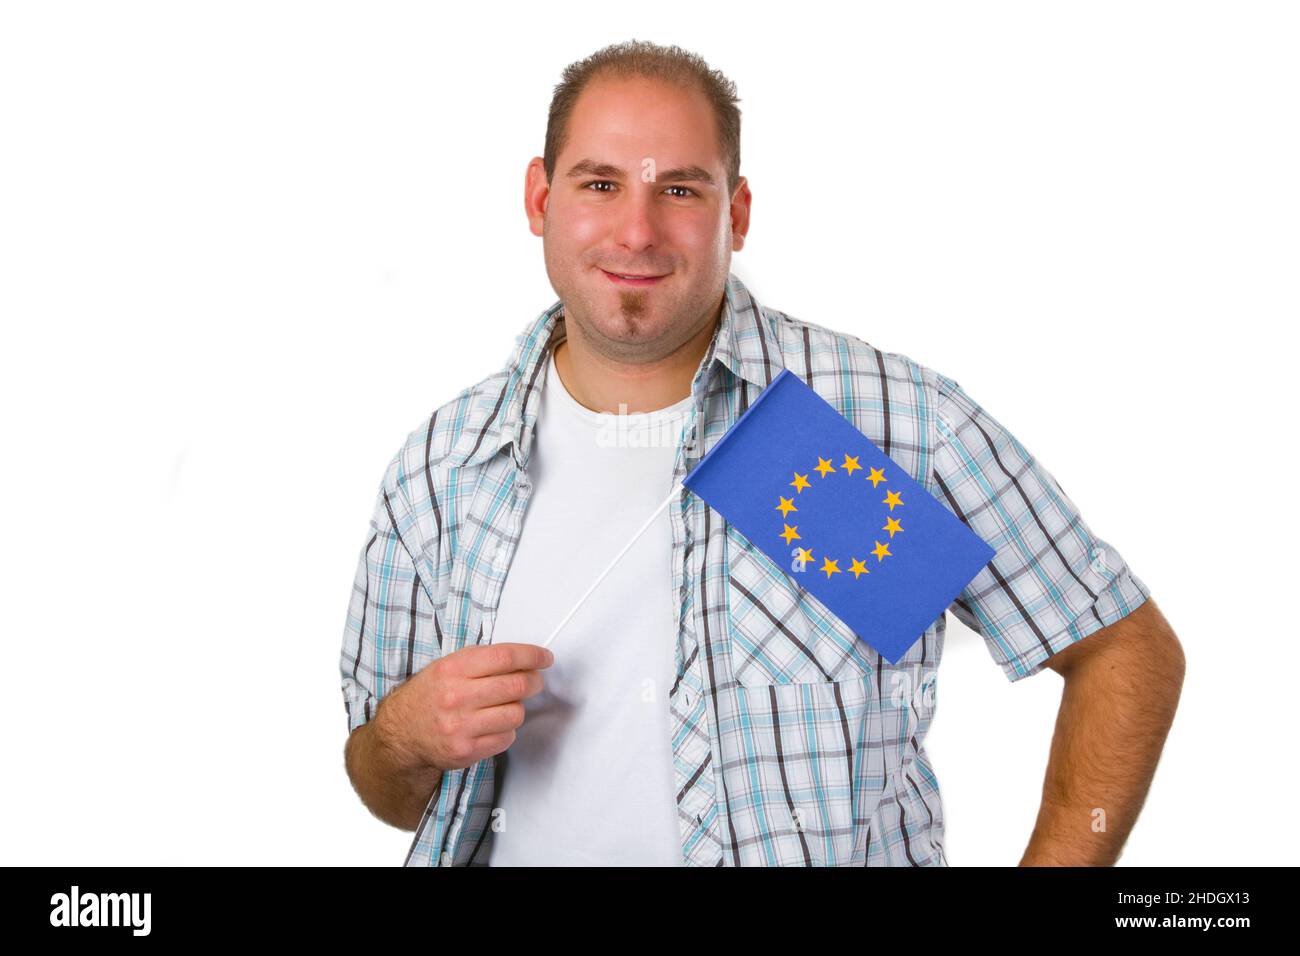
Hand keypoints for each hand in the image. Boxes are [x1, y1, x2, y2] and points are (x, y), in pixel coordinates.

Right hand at [376, 642, 553, 772]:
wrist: (400, 735)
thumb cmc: (428, 697)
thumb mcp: (446, 667)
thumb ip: (481, 661)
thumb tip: (524, 658)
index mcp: (452, 669)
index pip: (505, 657)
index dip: (532, 655)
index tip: (544, 657)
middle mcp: (456, 697)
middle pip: (516, 685)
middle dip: (534, 681)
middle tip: (535, 681)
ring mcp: (461, 726)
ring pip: (516, 713)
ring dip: (518, 708)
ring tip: (506, 705)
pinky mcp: (466, 751)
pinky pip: (506, 737)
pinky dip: (506, 730)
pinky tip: (493, 725)